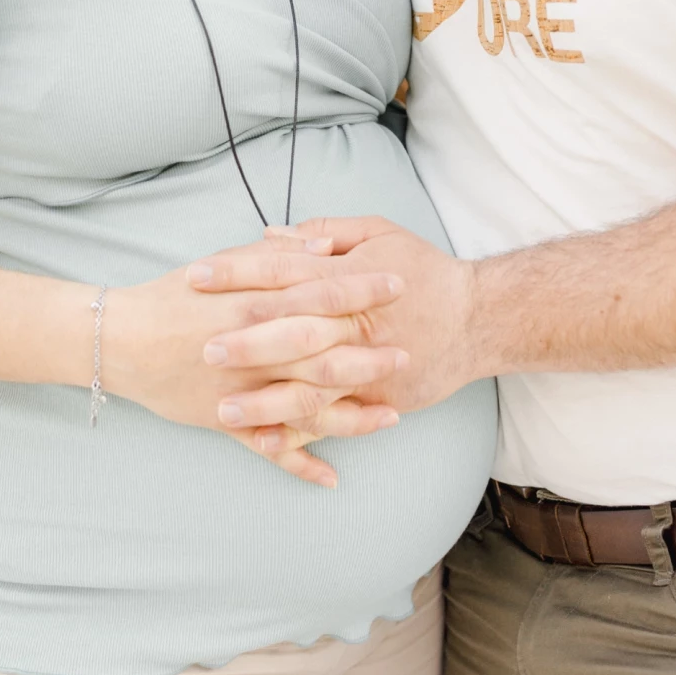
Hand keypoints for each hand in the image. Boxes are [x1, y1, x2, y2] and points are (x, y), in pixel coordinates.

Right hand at [101, 252, 410, 487]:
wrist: (122, 338)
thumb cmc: (177, 294)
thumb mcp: (226, 263)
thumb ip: (278, 257)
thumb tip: (325, 246)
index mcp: (256, 303)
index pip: (321, 292)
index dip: (363, 290)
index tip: (399, 286)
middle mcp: (255, 348)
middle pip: (324, 353)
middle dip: (370, 355)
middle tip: (408, 353)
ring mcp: (244, 390)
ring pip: (307, 405)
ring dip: (353, 414)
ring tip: (393, 415)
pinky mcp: (228, 421)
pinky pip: (270, 449)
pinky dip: (301, 464)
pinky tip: (333, 477)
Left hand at [187, 218, 480, 440]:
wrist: (479, 318)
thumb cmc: (425, 269)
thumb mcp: (378, 233)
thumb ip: (323, 232)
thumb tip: (271, 235)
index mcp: (346, 277)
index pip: (281, 271)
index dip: (237, 272)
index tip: (196, 276)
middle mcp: (352, 323)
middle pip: (291, 331)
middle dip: (245, 341)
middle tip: (201, 348)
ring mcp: (365, 365)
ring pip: (308, 386)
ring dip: (265, 400)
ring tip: (223, 409)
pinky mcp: (377, 399)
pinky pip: (332, 421)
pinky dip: (299, 435)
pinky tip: (264, 442)